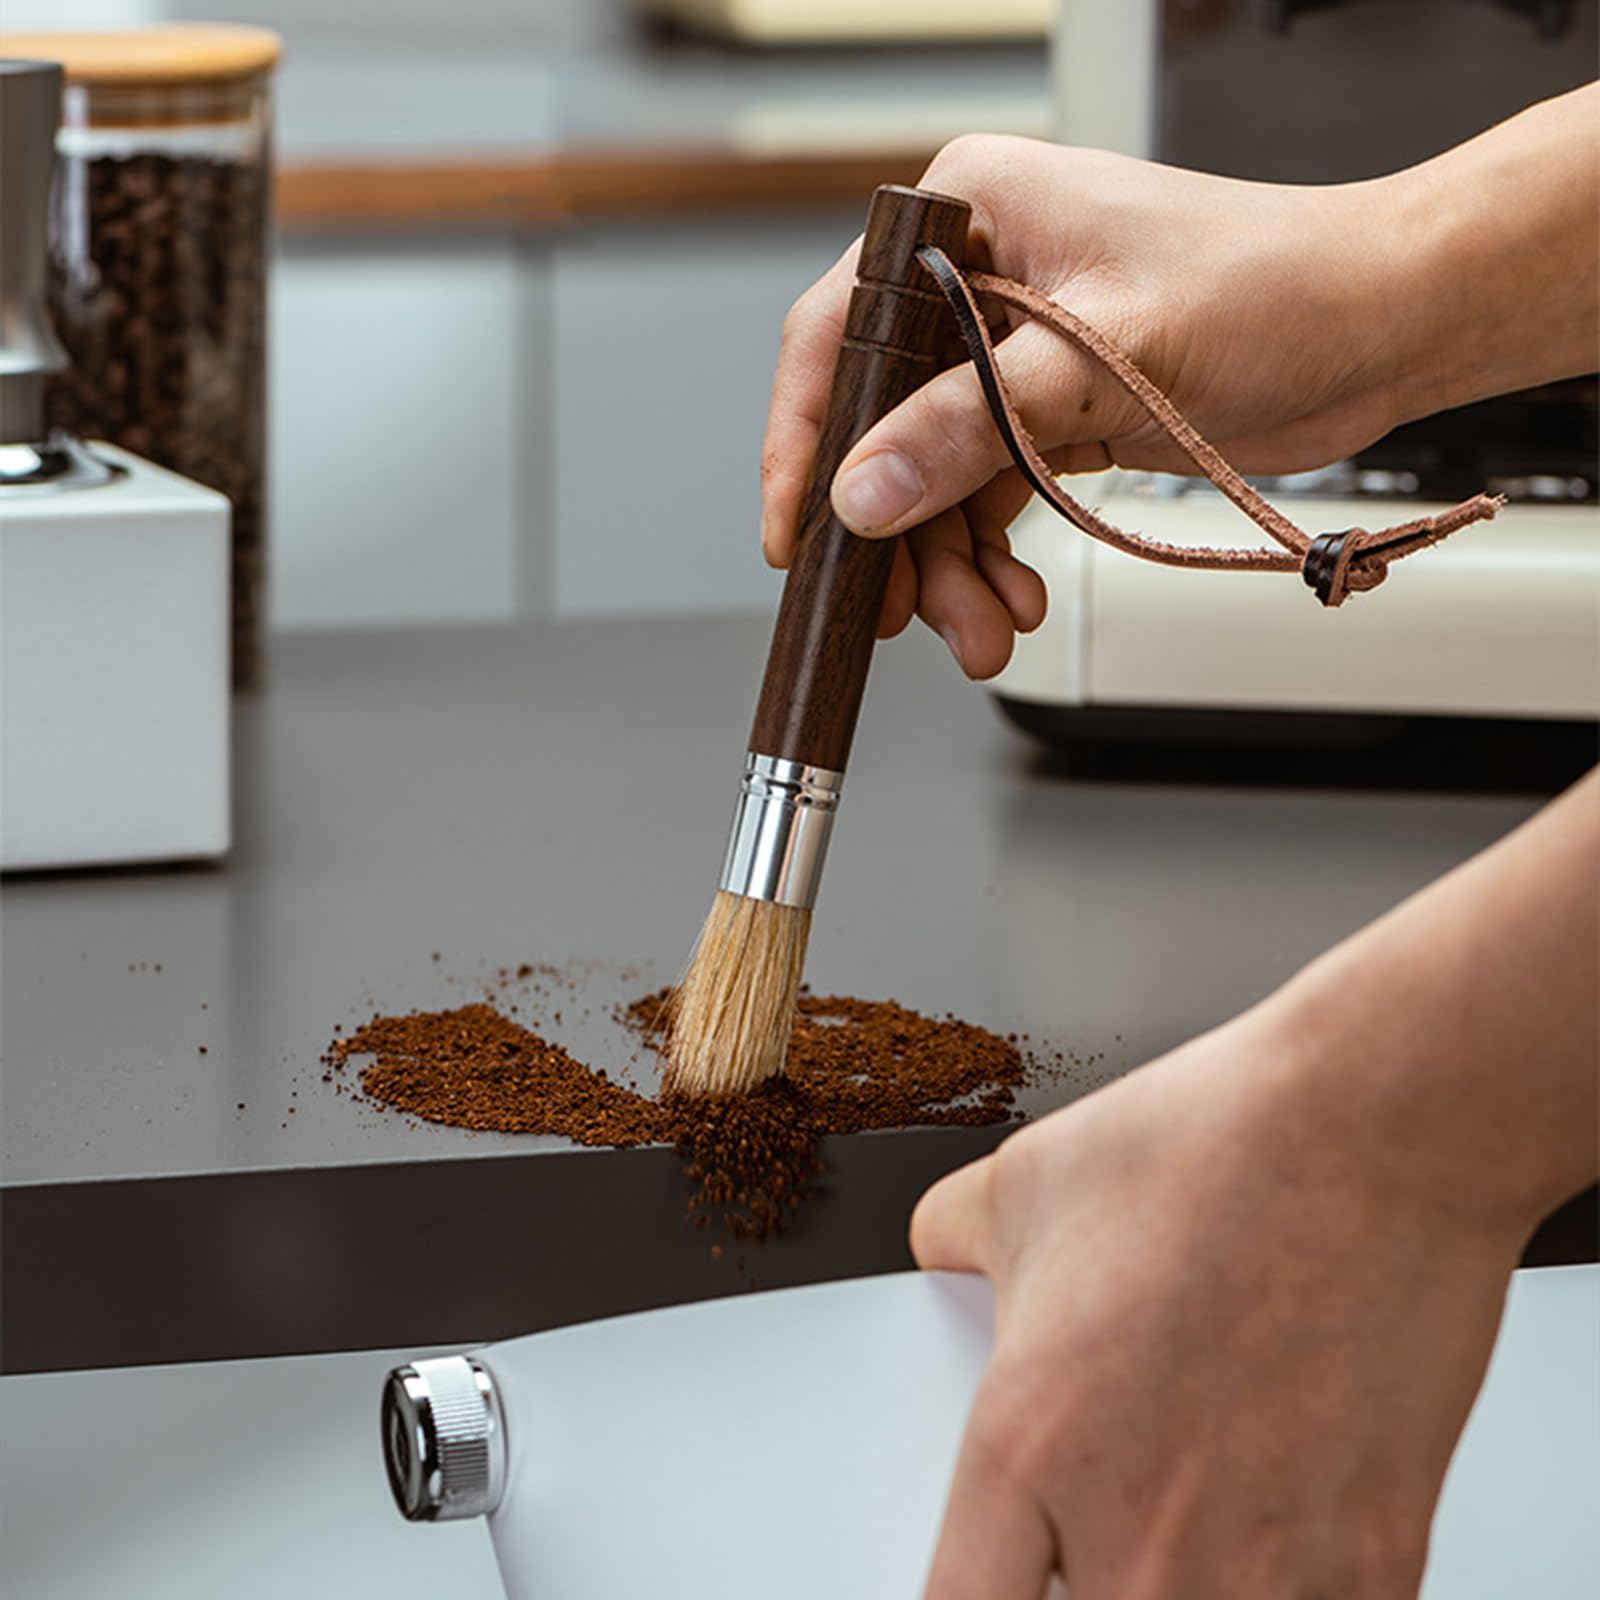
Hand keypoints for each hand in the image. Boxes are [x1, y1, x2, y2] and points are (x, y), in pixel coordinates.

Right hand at [761, 134, 1417, 679]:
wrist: (1380, 325)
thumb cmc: (1274, 287)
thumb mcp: (1103, 358)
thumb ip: (971, 427)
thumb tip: (865, 491)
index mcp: (971, 216)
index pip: (837, 332)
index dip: (804, 441)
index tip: (796, 532)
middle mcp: (979, 281)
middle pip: (883, 426)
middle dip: (898, 535)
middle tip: (904, 615)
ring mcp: (1012, 350)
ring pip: (934, 477)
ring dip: (951, 566)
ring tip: (983, 629)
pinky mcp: (1049, 408)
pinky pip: (988, 495)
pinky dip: (993, 556)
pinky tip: (1014, 599)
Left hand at [910, 1003, 1526, 1597]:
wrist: (1375, 1131)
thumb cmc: (1214, 1147)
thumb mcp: (1026, 1181)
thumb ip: (957, 1242)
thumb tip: (937, 1249)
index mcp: (1026, 1446)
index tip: (1004, 1575)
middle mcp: (1134, 1532)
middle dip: (1096, 1569)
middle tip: (1121, 1502)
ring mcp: (1261, 1567)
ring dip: (1197, 1579)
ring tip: (1213, 1493)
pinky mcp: (1373, 1568)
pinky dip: (1298, 1576)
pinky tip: (1291, 1500)